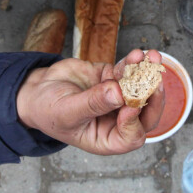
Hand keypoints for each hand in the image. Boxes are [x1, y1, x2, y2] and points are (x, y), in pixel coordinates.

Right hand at [16, 49, 164, 154]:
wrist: (37, 90)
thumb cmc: (47, 111)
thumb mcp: (67, 111)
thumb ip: (93, 103)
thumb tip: (119, 93)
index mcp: (106, 138)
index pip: (130, 136)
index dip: (134, 122)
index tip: (130, 106)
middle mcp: (115, 120)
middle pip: (144, 113)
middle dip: (152, 96)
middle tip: (156, 81)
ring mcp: (115, 98)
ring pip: (139, 87)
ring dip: (147, 72)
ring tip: (152, 57)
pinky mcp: (111, 78)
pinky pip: (127, 71)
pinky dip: (133, 62)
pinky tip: (137, 54)